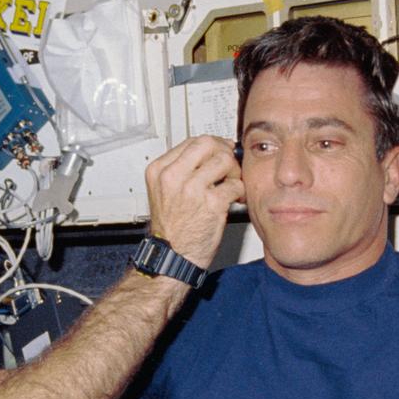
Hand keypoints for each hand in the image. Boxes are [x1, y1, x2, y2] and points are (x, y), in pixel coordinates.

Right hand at [145, 135, 243, 267]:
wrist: (173, 256)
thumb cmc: (172, 228)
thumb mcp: (164, 191)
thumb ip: (182, 170)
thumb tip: (209, 151)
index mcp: (159, 170)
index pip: (191, 141)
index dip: (211, 144)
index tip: (220, 150)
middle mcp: (173, 177)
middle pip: (207, 144)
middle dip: (223, 152)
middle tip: (229, 165)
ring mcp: (192, 190)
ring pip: (224, 160)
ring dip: (234, 172)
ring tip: (231, 184)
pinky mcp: (211, 204)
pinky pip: (235, 184)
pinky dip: (239, 191)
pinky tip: (233, 199)